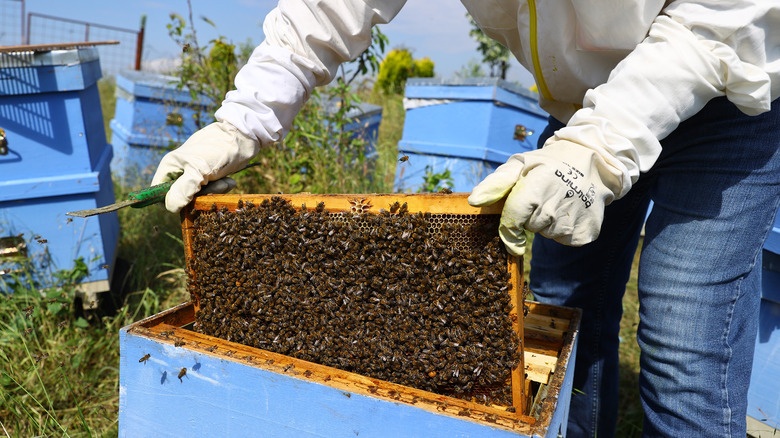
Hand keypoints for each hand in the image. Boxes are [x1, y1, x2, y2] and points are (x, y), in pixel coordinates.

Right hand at [151, 120, 259, 212]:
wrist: (242, 138)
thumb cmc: (217, 150)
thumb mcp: (198, 171)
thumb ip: (183, 189)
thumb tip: (171, 207)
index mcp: (170, 166)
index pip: (159, 192)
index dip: (172, 200)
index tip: (189, 200)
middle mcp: (180, 171)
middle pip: (182, 196)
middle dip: (200, 195)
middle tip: (211, 185)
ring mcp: (196, 174)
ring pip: (200, 195)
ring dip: (214, 191)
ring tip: (224, 180)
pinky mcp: (211, 177)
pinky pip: (213, 191)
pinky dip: (221, 187)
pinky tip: (229, 180)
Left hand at [468, 140, 623, 255]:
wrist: (595, 161)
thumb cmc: (549, 163)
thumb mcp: (521, 164)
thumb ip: (496, 183)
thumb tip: (474, 201)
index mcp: (537, 187)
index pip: (513, 219)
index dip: (508, 227)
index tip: (510, 229)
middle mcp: (556, 207)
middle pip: (529, 227)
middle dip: (530, 215)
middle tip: (543, 196)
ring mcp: (573, 222)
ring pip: (547, 234)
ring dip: (548, 222)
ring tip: (559, 200)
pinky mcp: (586, 233)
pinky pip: (564, 240)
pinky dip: (564, 229)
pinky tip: (571, 209)